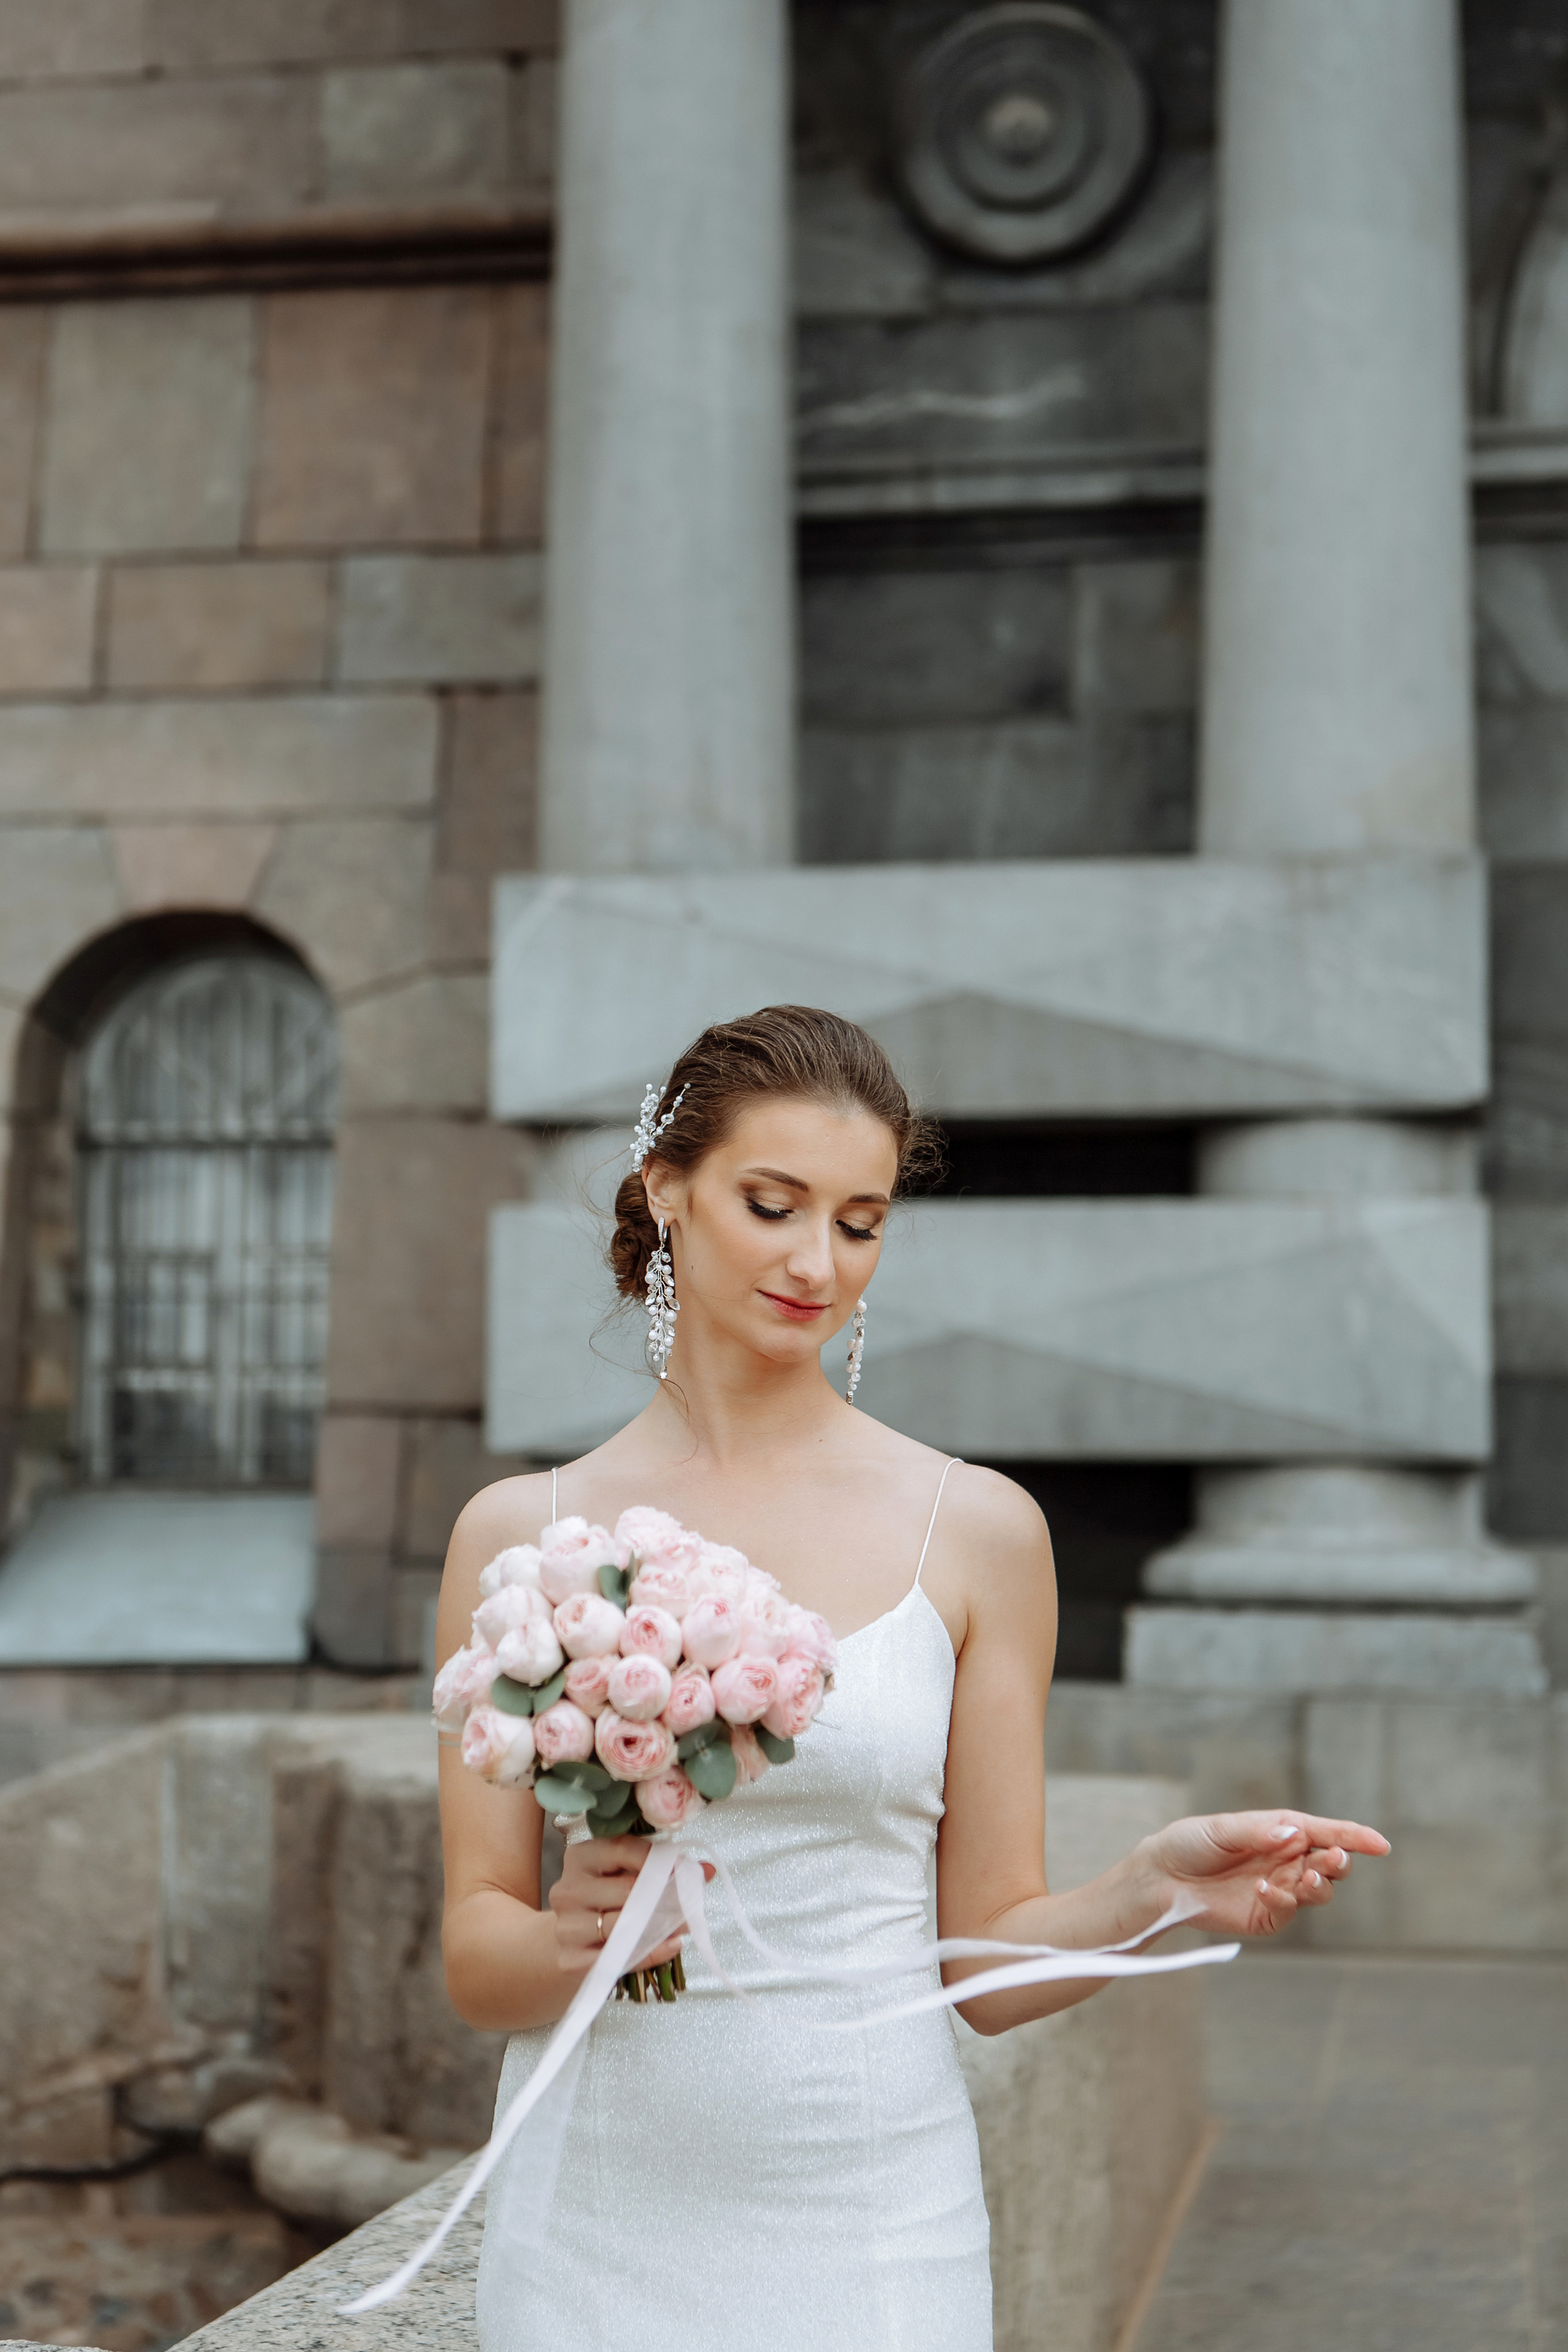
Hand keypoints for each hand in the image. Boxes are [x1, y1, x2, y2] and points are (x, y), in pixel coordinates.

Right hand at [546, 1835, 713, 1974]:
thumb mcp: (624, 1876)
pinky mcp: (572, 1961)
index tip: (687, 1868)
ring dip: (664, 1926)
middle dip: (668, 1896)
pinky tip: (671, 1945)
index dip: (660, 1859)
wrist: (568, 1942)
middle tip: (693, 1901)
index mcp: (580, 1858)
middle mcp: (568, 1890)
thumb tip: (707, 1869)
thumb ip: (661, 1869)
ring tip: (685, 1924)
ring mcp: (567, 1927)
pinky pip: (622, 1957)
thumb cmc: (604, 1901)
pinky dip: (652, 1953)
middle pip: (628, 1890)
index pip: (623, 1849)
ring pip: (626, 1925)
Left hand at [1139, 1810, 1390, 1938]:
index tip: (1381, 1845)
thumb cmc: (1191, 1843)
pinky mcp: (1267, 1915)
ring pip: (1319, 1891)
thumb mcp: (1222, 1829)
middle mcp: (1287, 1859)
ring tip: (1308, 1879)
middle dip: (1338, 1862)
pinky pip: (1289, 1910)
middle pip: (1330, 1863)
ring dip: (1321, 1885)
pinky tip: (1264, 1889)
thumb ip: (1259, 1832)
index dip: (1355, 1837)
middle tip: (1333, 1860)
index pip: (1327, 1832)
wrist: (1161, 1878)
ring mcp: (1280, 1888)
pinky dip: (1284, 1901)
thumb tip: (1294, 1834)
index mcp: (1282, 1831)